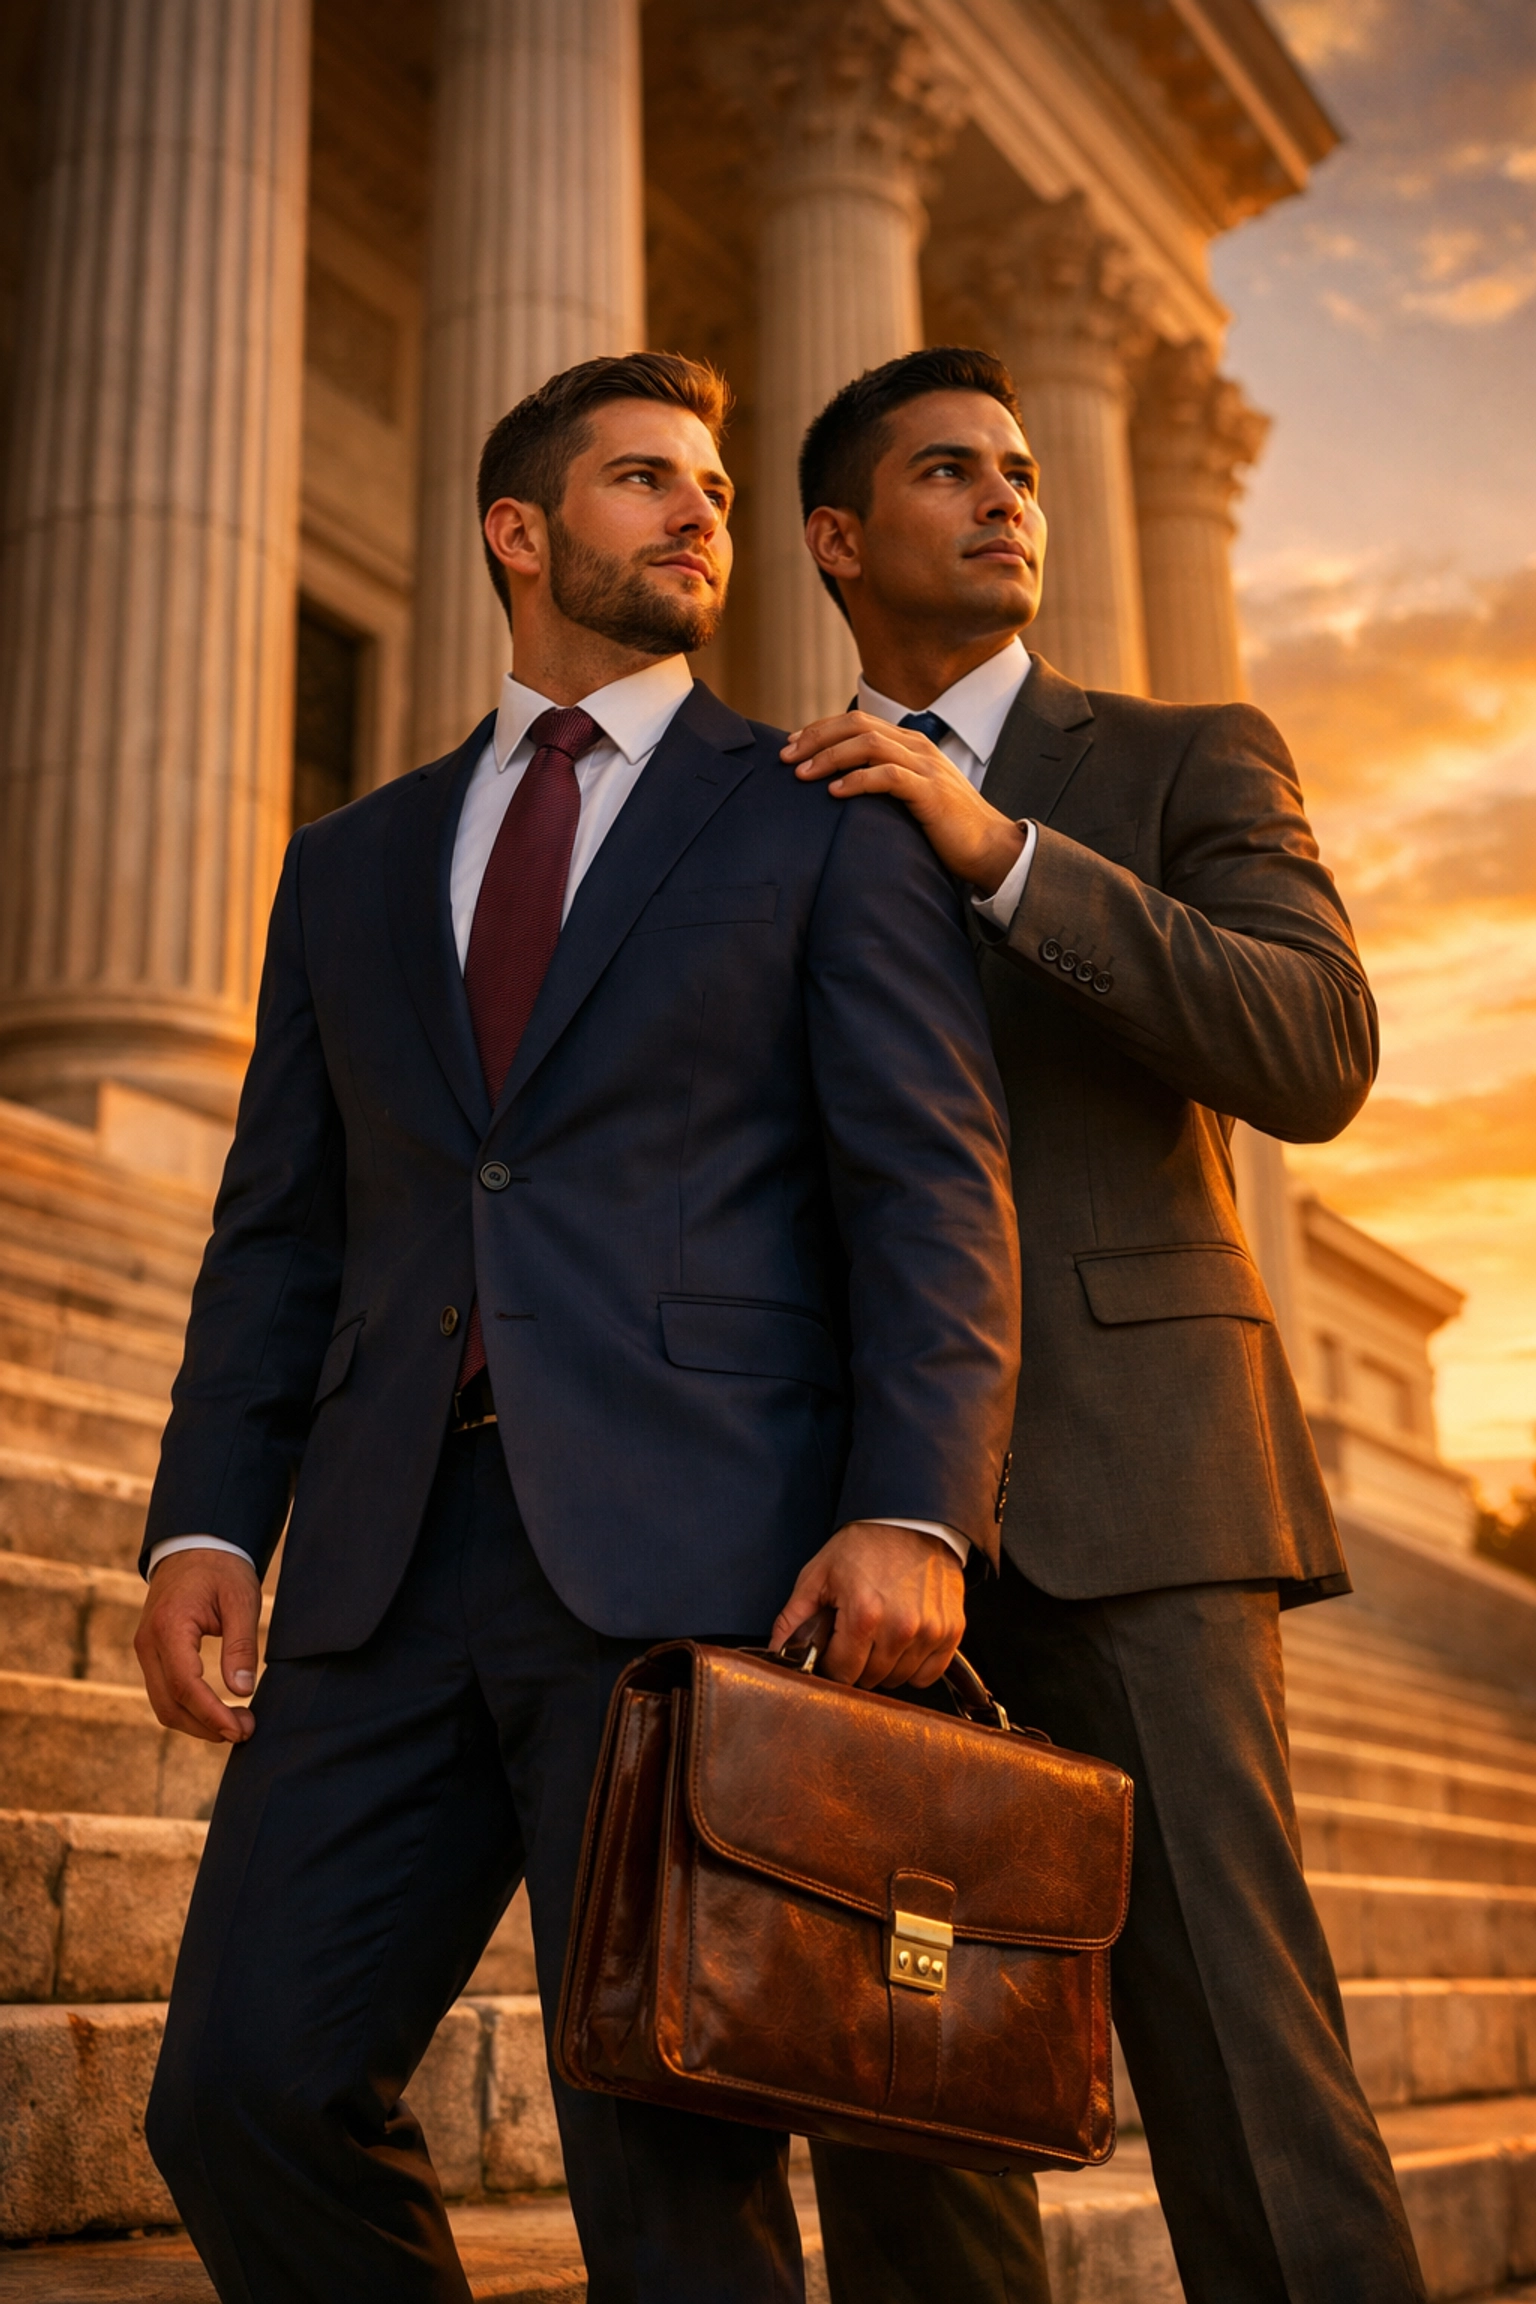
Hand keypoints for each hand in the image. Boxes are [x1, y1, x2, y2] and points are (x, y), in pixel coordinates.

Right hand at [135, 1548, 260, 1743]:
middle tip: (245, 1731)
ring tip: (236, 1725)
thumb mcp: (241, 1599)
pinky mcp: (151, 1654)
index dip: (211, 1714)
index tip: (239, 1729)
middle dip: (206, 1726)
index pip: (185, 1685)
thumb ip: (241, 1645)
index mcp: (169, 1627)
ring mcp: (145, 1650)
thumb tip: (242, 1690)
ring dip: (196, 1723)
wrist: (194, 1546)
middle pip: (168, 1704)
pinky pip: (164, 1692)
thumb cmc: (220, 1568)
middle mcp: (148, 1643)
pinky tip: (217, 1712)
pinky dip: (188, 1709)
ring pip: (163, 1704)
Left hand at [770, 1521, 964, 1690]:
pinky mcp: (952, 1631)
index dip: (831, 1664)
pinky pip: (928, 1675)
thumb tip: (776, 1652)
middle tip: (855, 1634)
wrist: (911, 1520)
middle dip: (856, 1663)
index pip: (842, 1673)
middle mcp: (901, 1628)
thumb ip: (794, 1618)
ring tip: (880, 1632)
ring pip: (898, 1679)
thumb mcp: (819, 1575)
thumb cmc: (864, 1545)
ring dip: (885, 1665)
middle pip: (870, 1679)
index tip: (832, 1648)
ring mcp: (931, 1631)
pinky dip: (914, 1666)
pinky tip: (904, 1641)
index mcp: (864, 1615)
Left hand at [782, 712, 1025, 894]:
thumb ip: (882, 780)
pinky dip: (857, 780)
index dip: (820, 729)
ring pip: (868, 744)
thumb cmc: (944, 826)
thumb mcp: (909, 795)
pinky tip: (834, 792)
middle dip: (816, 737)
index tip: (791, 746)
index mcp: (910, 743)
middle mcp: (917, 747)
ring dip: (830, 757)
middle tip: (785, 757)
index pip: (857, 721)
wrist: (989, 847)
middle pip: (857, 724)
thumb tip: (838, 784)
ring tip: (802, 774)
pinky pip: (887, 776)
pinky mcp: (930, 792)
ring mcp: (925, 767)